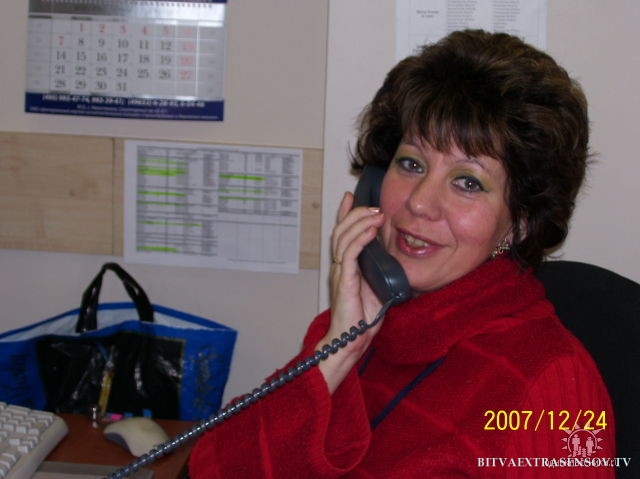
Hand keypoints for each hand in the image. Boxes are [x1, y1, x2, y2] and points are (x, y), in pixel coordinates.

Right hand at [317, 192, 385, 392]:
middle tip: (373, 207)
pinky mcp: (344, 281)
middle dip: (355, 214)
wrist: (351, 341)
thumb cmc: (362, 319)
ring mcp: (340, 273)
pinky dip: (360, 240)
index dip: (345, 214)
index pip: (342, 234)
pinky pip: (350, 254)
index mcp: (346, 267)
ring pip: (343, 238)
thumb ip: (378, 271)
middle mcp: (340, 267)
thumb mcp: (375, 287)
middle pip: (340, 231)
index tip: (351, 198)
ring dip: (360, 223)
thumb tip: (392, 256)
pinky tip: (370, 232)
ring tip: (376, 215)